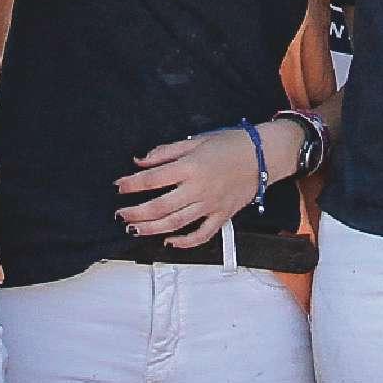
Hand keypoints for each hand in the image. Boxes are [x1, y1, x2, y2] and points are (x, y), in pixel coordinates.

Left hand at [113, 123, 303, 248]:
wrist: (264, 155)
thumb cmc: (229, 143)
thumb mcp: (196, 140)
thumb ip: (166, 152)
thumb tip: (139, 161)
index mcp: (190, 167)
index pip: (153, 179)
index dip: (132, 184)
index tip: (118, 186)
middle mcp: (198, 189)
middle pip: (160, 207)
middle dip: (136, 212)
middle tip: (120, 214)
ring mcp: (210, 206)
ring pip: (175, 224)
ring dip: (151, 229)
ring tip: (134, 228)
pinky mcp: (222, 216)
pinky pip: (201, 235)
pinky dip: (184, 242)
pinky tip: (169, 241)